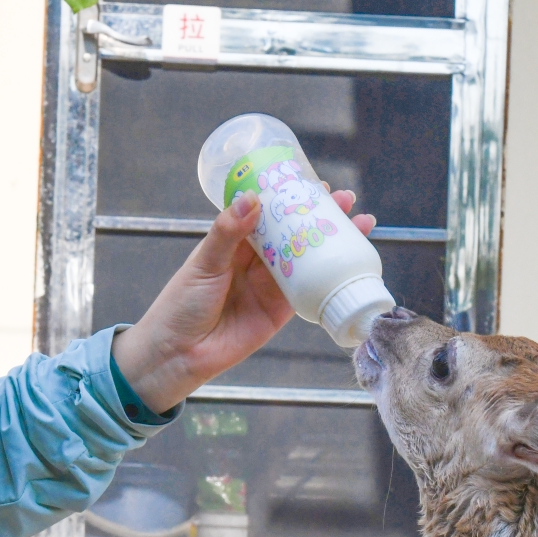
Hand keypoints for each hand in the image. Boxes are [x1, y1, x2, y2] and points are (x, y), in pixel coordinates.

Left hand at [111, 188, 375, 413]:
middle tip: (345, 199)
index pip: (268, 212)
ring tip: (359, 223)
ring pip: (307, 258)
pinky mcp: (281, 311)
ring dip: (333, 241)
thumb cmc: (181, 305)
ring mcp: (270, 285)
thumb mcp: (203, 263)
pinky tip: (349, 261)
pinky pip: (309, 290)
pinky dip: (329, 276)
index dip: (291, 197)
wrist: (178, 354)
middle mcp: (256, 261)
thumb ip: (228, 233)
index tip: (313, 182)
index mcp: (234, 242)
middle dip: (320, 215)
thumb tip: (252, 199)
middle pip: (294, 232)